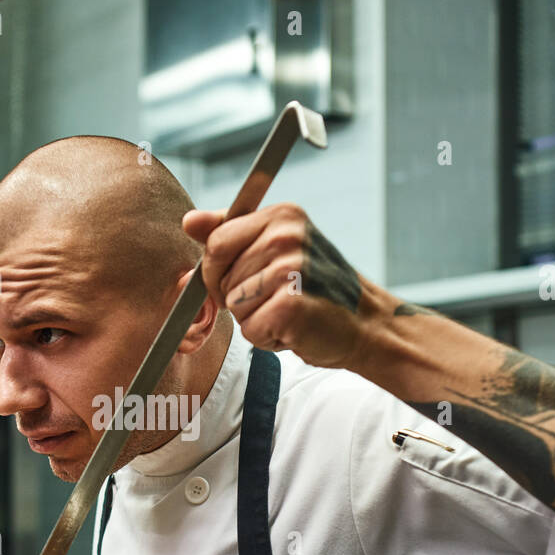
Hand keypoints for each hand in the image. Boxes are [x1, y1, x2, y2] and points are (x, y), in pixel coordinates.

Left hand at [182, 203, 367, 368]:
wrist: (366, 323)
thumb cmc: (316, 289)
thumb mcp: (276, 249)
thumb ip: (230, 234)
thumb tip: (189, 221)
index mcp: (281, 216)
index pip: (215, 243)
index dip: (217, 272)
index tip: (242, 280)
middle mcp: (286, 236)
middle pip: (220, 278)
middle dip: (238, 298)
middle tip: (277, 298)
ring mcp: (290, 269)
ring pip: (234, 307)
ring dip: (255, 320)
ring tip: (288, 311)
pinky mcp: (291, 305)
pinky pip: (250, 330)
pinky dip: (268, 338)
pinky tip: (294, 328)